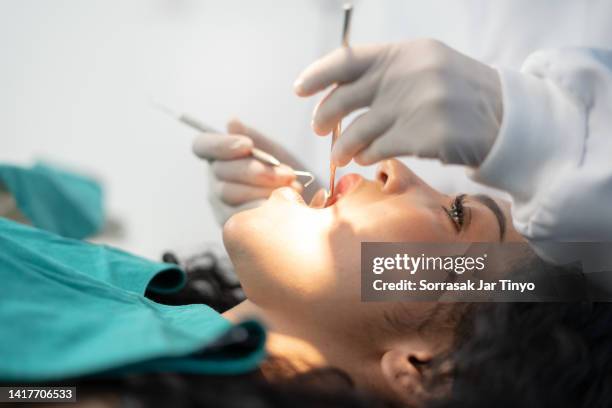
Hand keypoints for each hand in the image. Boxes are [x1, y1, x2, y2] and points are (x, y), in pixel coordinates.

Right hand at [192, 118, 315, 224]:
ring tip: (292, 188)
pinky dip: (265, 209)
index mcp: (220, 155)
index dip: (221, 145)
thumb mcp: (273, 151)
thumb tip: (232, 123)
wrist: (303, 203)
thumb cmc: (284, 173)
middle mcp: (215, 179)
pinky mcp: (231, 224)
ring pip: (230, 193)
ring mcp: (220, 203)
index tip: (247, 145)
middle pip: (221, 171)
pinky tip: (285, 204)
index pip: (203, 145)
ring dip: (264, 189)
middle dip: (256, 170)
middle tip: (287, 173)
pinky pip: (240, 217)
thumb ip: (253, 137)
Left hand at [294, 39, 502, 166]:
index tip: (299, 90)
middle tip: (318, 130)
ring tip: (340, 154)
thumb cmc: (458, 95)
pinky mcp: (425, 137)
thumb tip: (336, 93)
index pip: (348, 60)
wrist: (506, 119)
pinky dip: (366, 156)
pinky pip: (378, 150)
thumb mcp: (425, 67)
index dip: (317, 75)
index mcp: (406, 52)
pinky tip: (367, 158)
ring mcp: (418, 105)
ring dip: (342, 146)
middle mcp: (409, 75)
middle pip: (344, 98)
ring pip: (357, 131)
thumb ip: (385, 74)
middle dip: (323, 117)